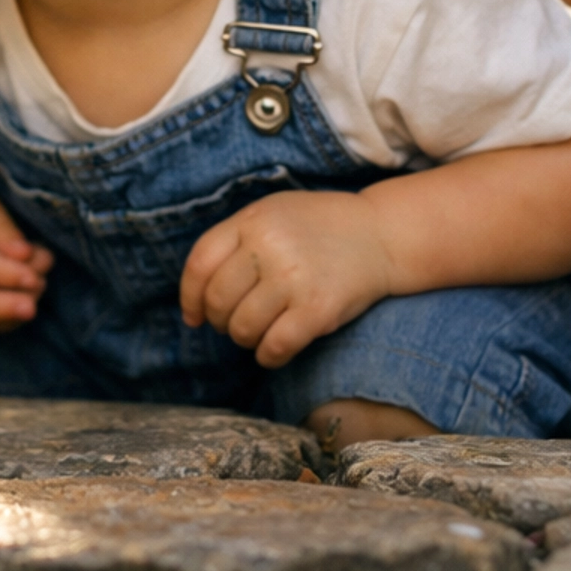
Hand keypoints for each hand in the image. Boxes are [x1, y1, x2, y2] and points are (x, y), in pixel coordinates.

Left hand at [180, 190, 394, 367]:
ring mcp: (294, 279)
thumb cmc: (318, 227)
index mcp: (252, 220)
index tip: (195, 316)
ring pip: (242, 328)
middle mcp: (269, 247)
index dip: (190, 297)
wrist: (380, 234)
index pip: (200, 264)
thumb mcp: (272, 214)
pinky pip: (274, 347)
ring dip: (245, 338)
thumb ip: (234, 242)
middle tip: (235, 322)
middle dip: (220, 321)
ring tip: (260, 330)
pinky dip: (268, 356)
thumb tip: (195, 300)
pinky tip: (275, 349)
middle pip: (218, 301)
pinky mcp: (318, 309)